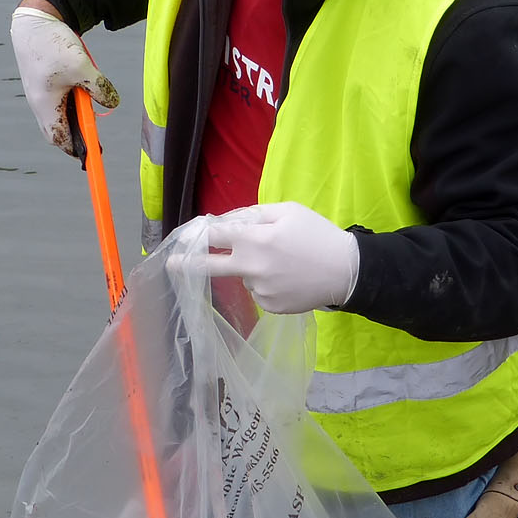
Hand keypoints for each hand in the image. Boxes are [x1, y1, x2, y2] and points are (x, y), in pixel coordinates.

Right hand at [9, 1, 119, 155]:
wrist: (34, 20)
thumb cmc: (53, 44)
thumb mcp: (83, 67)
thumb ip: (99, 88)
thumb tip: (112, 103)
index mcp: (45, 105)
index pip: (60, 138)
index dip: (76, 149)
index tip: (92, 156)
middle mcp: (39, 103)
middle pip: (57, 131)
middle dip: (75, 137)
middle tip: (94, 141)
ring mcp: (40, 93)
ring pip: (58, 115)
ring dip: (75, 117)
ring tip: (89, 112)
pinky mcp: (43, 82)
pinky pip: (58, 101)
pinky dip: (71, 103)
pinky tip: (82, 93)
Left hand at [199, 202, 359, 314]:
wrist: (346, 271)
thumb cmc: (317, 234)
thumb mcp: (287, 211)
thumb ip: (252, 214)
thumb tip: (226, 222)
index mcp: (255, 239)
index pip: (214, 236)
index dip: (198, 233)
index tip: (187, 236)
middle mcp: (252, 267)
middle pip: (210, 266)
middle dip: (188, 263)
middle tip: (171, 264)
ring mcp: (260, 290)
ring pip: (244, 276)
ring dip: (252, 268)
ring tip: (284, 263)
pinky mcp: (270, 307)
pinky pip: (259, 292)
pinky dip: (267, 284)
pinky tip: (288, 277)